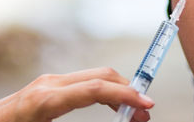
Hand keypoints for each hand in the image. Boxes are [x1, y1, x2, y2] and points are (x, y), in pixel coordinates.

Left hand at [0, 67, 153, 121]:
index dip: (125, 95)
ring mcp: (51, 81)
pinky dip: (105, 92)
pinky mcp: (51, 85)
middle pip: (101, 75)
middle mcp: (51, 84)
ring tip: (134, 113)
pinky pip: (86, 82)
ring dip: (120, 91)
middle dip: (129, 91)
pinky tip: (114, 105)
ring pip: (97, 76)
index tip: (147, 107)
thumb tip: (114, 120)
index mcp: (46, 99)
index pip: (95, 89)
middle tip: (145, 114)